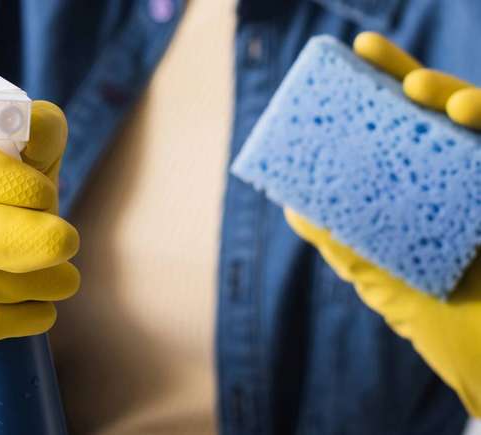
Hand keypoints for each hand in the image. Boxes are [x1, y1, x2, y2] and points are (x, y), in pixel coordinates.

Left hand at [285, 32, 480, 414]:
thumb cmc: (449, 327)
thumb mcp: (385, 279)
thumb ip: (346, 241)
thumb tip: (294, 203)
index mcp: (430, 190)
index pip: (405, 130)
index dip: (381, 90)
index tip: (353, 57)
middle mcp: (467, 179)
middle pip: (438, 113)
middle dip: (405, 76)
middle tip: (370, 52)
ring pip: (478, 121)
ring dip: (452, 94)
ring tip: (423, 93)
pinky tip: (466, 113)